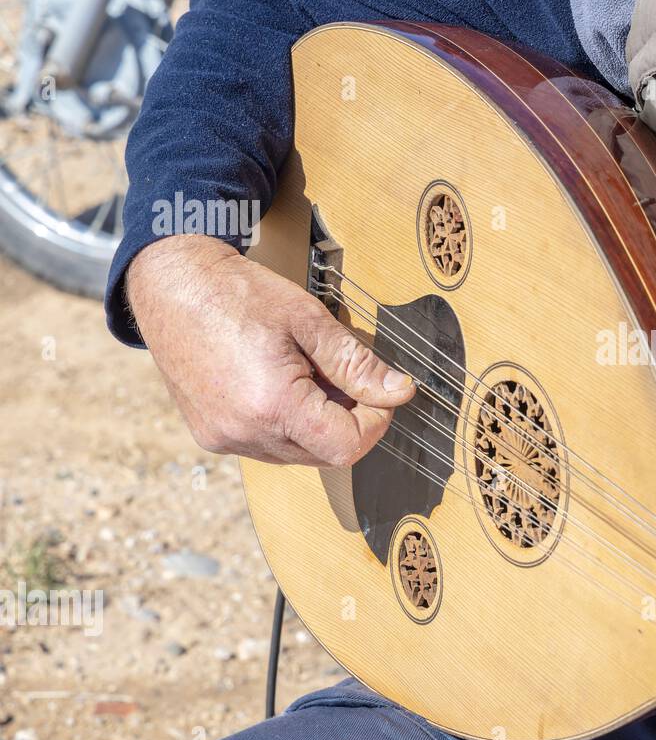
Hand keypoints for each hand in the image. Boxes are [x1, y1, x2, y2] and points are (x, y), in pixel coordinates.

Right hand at [126, 234, 415, 466]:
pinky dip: (287, 424)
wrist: (172, 284)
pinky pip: (267, 446)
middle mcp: (244, 432)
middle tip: (344, 376)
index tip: (381, 393)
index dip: (375, 422)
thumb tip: (400, 392)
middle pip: (324, 454)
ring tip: (308, 375)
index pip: (348, 446)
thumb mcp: (310, 320)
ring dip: (318, 424)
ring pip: (297, 453)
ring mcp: (223, 438)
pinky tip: (281, 384)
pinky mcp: (210, 436)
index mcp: (272, 404)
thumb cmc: (238, 293)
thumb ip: (357, 363)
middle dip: (348, 421)